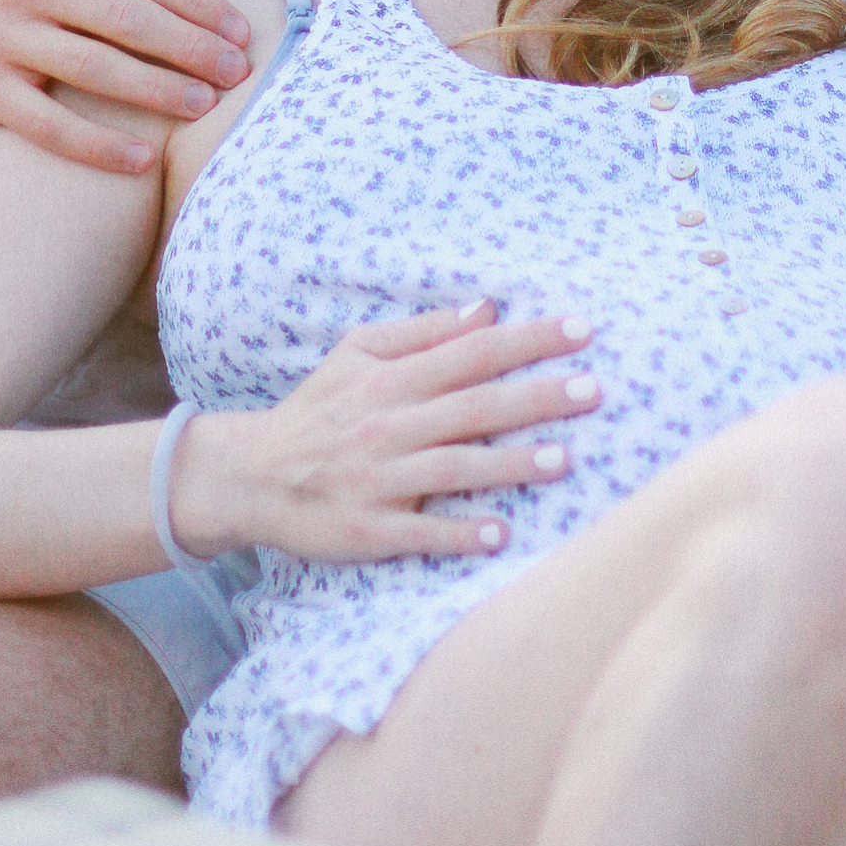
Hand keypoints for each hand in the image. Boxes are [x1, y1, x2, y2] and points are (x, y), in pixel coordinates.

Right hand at [0, 0, 251, 173]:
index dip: (198, 3)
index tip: (242, 32)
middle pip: (126, 19)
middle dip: (190, 48)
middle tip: (237, 74)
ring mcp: (0, 37)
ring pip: (93, 70)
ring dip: (157, 92)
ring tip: (204, 109)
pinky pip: (50, 126)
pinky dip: (100, 146)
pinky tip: (144, 159)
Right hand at [169, 300, 602, 563]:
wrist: (251, 474)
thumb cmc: (318, 409)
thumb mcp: (357, 354)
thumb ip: (421, 332)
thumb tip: (486, 310)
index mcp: (393, 379)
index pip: (471, 352)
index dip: (527, 340)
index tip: (580, 329)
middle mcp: (390, 425)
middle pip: (473, 407)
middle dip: (535, 397)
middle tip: (594, 390)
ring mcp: (379, 479)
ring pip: (453, 468)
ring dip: (509, 464)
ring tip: (563, 460)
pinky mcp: (368, 528)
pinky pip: (418, 532)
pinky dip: (457, 532)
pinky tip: (498, 535)